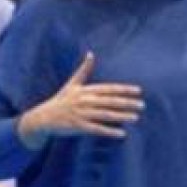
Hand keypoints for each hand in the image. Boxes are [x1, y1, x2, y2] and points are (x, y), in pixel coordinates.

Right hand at [18, 53, 143, 147]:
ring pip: (106, 115)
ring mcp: (81, 114)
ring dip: (122, 117)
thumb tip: (91, 53)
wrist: (43, 118)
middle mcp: (85, 100)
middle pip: (110, 102)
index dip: (124, 89)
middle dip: (127, 103)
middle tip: (142, 105)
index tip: (138, 91)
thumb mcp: (72, 84)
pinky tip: (122, 134)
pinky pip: (97, 129)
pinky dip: (110, 131)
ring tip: (136, 118)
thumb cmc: (60, 100)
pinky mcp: (78, 126)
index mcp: (85, 90)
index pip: (109, 89)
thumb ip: (84, 70)